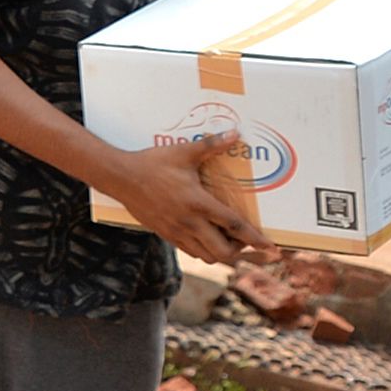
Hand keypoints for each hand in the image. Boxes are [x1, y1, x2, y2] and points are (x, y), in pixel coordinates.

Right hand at [107, 134, 271, 264]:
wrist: (120, 177)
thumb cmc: (152, 163)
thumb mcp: (183, 152)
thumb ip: (211, 145)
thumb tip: (235, 134)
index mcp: (198, 203)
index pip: (234, 226)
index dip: (255, 238)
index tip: (270, 247)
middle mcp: (189, 222)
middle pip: (223, 251)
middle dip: (239, 251)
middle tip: (245, 241)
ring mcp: (176, 231)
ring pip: (206, 256)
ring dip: (221, 252)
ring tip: (227, 240)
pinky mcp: (165, 234)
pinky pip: (190, 251)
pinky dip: (203, 249)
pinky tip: (204, 237)